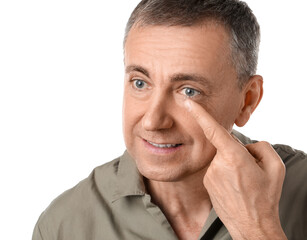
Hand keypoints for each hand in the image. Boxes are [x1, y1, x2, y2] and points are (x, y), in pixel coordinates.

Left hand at [184, 100, 286, 239]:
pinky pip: (217, 169)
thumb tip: (248, 145)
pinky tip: (235, 186)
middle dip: (238, 153)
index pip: (213, 129)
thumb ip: (262, 147)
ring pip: (222, 159)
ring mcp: (210, 174)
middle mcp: (217, 164)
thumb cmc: (265, 198)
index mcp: (233, 157)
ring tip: (243, 182)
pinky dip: (226, 173)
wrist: (252, 226)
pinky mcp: (207, 182)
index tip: (188, 102)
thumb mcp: (275, 168)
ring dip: (232, 164)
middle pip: (227, 147)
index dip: (200, 113)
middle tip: (249, 171)